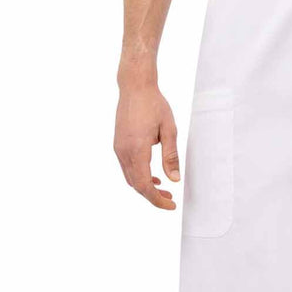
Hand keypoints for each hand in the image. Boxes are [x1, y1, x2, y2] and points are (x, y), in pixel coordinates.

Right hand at [114, 81, 179, 209]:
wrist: (135, 87)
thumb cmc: (154, 105)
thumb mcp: (169, 130)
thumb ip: (170, 156)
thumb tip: (174, 180)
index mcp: (137, 150)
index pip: (145, 185)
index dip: (157, 200)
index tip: (171, 205)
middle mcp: (124, 152)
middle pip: (136, 185)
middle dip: (153, 196)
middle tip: (170, 199)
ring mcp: (118, 148)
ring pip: (130, 177)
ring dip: (145, 186)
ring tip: (163, 188)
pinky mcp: (118, 144)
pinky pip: (126, 167)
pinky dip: (138, 176)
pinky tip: (152, 174)